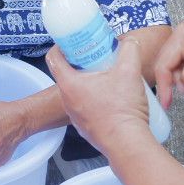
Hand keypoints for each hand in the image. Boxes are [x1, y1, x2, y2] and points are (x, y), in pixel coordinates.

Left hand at [44, 39, 153, 154]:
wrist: (127, 144)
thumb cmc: (122, 109)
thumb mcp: (129, 71)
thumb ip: (129, 50)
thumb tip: (130, 41)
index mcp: (70, 84)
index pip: (53, 58)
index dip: (61, 45)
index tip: (72, 41)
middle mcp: (68, 100)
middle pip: (67, 74)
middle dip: (81, 62)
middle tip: (96, 55)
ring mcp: (75, 116)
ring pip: (77, 91)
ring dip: (89, 81)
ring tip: (108, 75)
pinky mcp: (85, 126)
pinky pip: (85, 106)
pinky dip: (94, 97)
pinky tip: (112, 97)